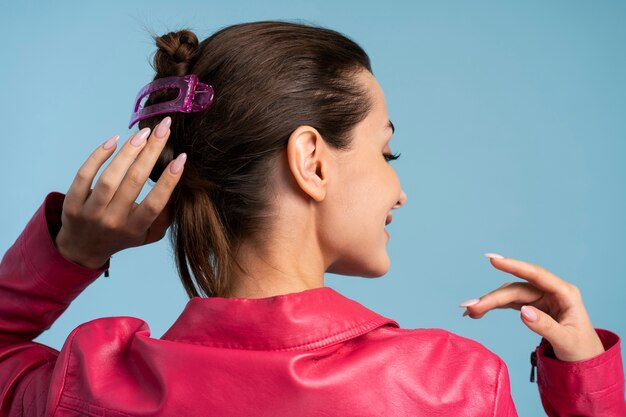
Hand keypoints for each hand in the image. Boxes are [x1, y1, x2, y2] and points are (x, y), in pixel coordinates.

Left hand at [55, 117, 185, 268]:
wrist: (82, 249)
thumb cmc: (123, 236)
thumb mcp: (148, 235)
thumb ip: (165, 217)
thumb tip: (180, 188)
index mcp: (135, 229)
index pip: (155, 203)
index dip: (169, 180)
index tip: (181, 157)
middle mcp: (113, 221)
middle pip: (134, 182)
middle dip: (151, 151)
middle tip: (163, 128)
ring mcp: (90, 213)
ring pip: (110, 177)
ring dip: (128, 151)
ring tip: (143, 133)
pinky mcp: (72, 203)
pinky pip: (84, 175)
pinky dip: (98, 156)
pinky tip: (114, 140)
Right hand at [460, 254, 604, 361]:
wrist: (583, 359)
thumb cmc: (580, 349)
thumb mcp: (566, 341)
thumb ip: (546, 326)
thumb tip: (523, 311)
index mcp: (565, 293)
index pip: (537, 275)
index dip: (514, 266)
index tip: (494, 260)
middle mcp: (550, 291)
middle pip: (516, 289)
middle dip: (492, 298)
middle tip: (470, 307)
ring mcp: (539, 297)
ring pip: (509, 294)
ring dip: (489, 302)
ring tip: (469, 311)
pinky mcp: (531, 305)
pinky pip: (508, 302)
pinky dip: (493, 306)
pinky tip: (477, 311)